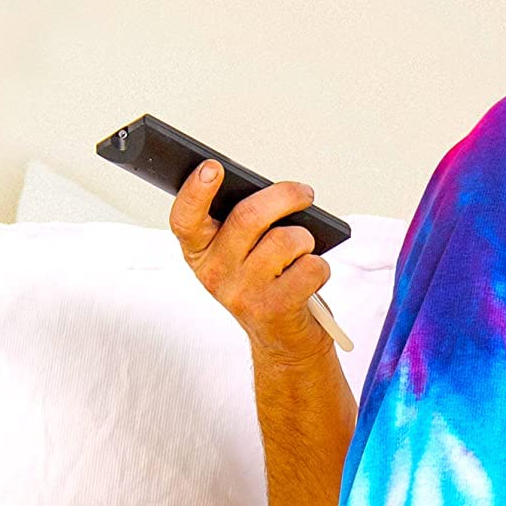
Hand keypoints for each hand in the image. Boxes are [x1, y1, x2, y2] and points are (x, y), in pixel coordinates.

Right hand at [169, 163, 335, 363]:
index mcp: (200, 253)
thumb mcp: (238, 254)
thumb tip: (270, 194)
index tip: (212, 167)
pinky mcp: (275, 308)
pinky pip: (310, 267)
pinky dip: (320, 266)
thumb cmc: (263, 285)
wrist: (282, 338)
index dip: (196, 191)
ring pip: (285, 240)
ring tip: (302, 248)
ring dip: (305, 238)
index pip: (185, 219)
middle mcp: (215, 273)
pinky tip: (309, 275)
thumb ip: (241, 223)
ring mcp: (243, 293)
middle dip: (285, 196)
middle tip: (303, 194)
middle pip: (249, 216)